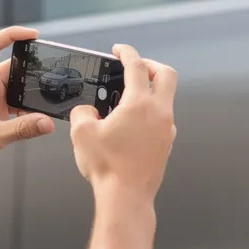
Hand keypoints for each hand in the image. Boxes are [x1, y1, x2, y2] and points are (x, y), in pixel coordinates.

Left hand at [0, 26, 54, 172]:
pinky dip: (26, 102)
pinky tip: (34, 113)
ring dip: (28, 89)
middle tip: (48, 73)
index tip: (33, 34)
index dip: (11, 34)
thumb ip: (23, 128)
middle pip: (10, 63)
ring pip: (15, 81)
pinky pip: (15, 96)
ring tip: (42, 98)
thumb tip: (47, 123)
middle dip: (30, 67)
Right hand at [69, 45, 176, 201]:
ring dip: (151, 91)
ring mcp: (167, 129)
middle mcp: (159, 113)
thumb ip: (82, 113)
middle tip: (135, 66)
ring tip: (128, 97)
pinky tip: (133, 123)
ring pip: (166, 98)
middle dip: (150, 65)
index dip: (126, 52)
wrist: (126, 198)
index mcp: (139, 104)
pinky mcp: (166, 144)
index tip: (120, 49)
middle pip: (166, 75)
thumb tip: (87, 111)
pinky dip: (151, 112)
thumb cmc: (108, 168)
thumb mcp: (82, 134)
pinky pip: (163, 119)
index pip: (136, 66)